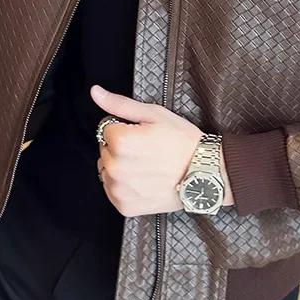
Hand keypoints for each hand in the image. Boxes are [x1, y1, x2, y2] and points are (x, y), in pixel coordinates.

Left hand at [91, 85, 233, 216]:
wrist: (204, 173)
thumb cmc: (182, 142)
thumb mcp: (154, 114)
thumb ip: (120, 104)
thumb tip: (95, 92)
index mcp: (120, 141)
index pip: (106, 129)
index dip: (125, 129)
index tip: (143, 135)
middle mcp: (115, 167)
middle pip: (104, 150)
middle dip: (120, 148)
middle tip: (147, 150)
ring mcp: (119, 189)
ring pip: (106, 170)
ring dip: (120, 167)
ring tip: (146, 166)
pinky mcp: (124, 206)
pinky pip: (113, 191)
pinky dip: (124, 187)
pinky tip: (144, 181)